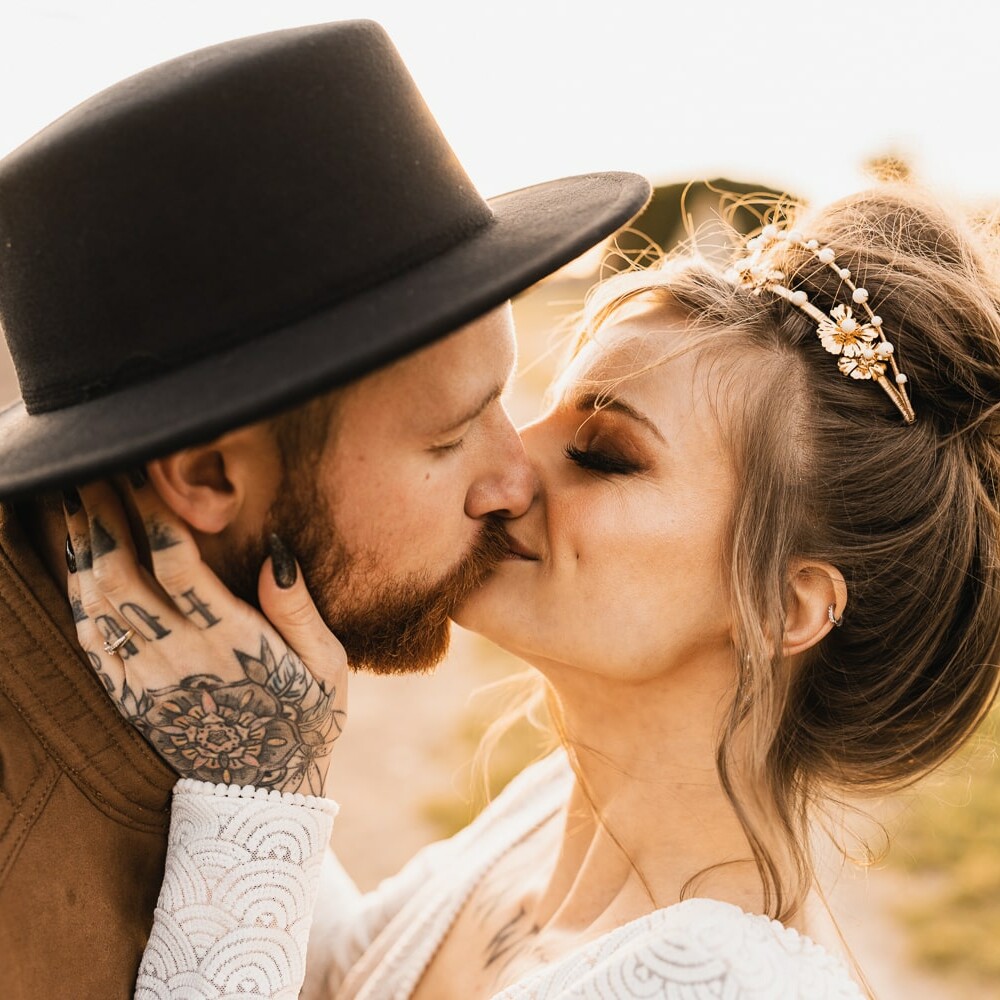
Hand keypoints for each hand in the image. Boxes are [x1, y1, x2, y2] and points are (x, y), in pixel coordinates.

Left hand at [63, 477, 347, 796]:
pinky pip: (90, 637)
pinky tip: (74, 557)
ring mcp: (147, 680)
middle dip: (103, 515)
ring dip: (81, 546)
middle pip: (123, 575)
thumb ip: (298, 609)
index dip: (153, 512)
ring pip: (98, 603)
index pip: (178, 565)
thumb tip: (275, 552)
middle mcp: (181, 659)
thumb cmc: (305, 719)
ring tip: (74, 498)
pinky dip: (75, 591)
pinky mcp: (128, 696)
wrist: (261, 794)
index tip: (142, 468)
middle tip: (92, 467)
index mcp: (234, 644)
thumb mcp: (328, 666)